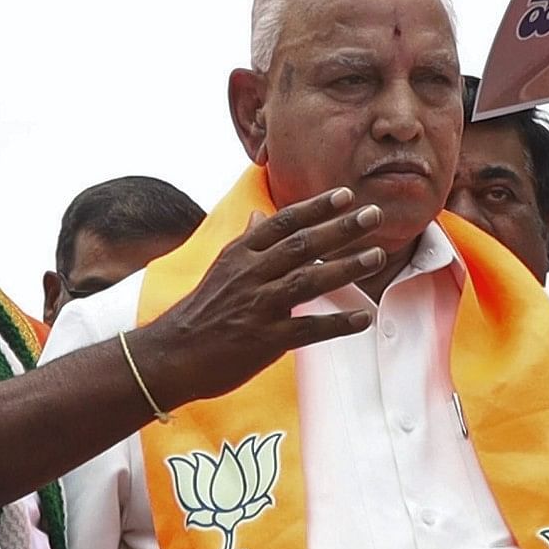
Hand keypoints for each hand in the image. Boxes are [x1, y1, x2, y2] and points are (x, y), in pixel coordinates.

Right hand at [126, 190, 388, 405]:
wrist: (172, 354)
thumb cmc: (201, 310)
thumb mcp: (220, 267)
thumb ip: (246, 242)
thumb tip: (257, 214)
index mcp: (241, 254)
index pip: (283, 222)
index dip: (316, 207)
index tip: (345, 195)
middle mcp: (250, 274)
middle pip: (302, 245)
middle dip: (340, 228)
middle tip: (374, 214)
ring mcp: (258, 306)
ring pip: (308, 280)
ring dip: (346, 267)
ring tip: (377, 256)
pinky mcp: (265, 339)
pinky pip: (308, 328)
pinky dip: (337, 322)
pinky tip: (364, 317)